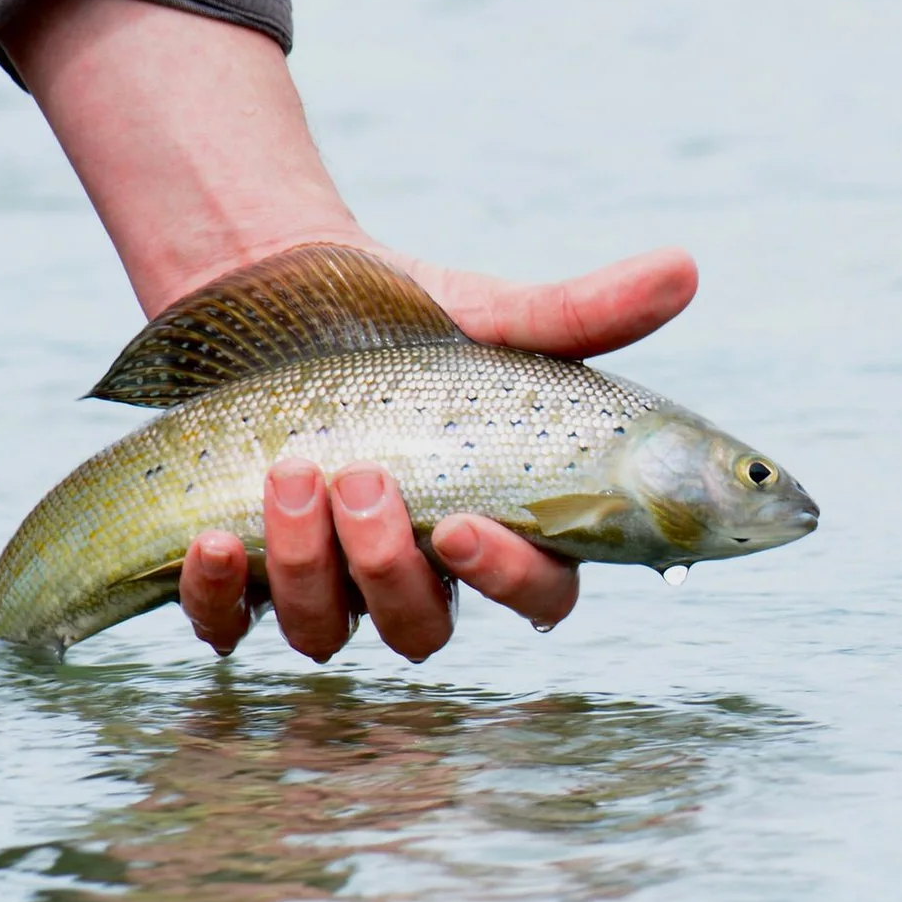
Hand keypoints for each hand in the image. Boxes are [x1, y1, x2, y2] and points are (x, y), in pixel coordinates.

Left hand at [0, 0, 698, 660]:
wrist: (284, 292)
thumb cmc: (410, 320)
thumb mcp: (497, 316)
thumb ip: (587, 313)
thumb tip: (686, 268)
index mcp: (501, 525)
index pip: (538, 597)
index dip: (509, 583)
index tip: (468, 529)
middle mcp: (417, 573)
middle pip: (423, 631)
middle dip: (389, 568)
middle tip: (360, 481)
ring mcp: (327, 582)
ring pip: (327, 633)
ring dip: (308, 570)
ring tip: (292, 473)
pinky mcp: (240, 574)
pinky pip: (226, 629)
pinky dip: (218, 600)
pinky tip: (215, 540)